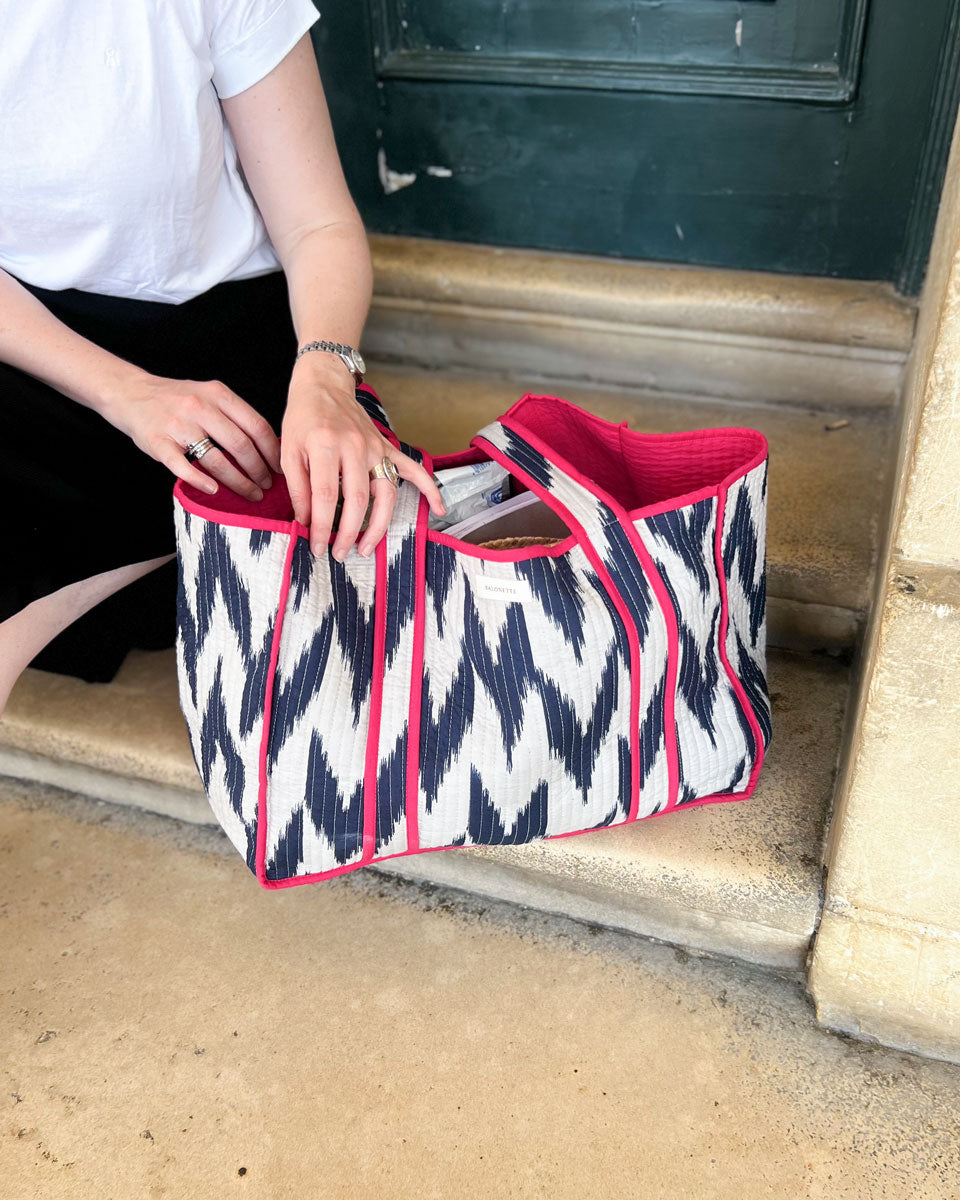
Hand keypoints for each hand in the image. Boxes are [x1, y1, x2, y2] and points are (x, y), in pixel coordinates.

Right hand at [102, 372, 280, 499]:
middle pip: (240, 445)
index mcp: (218, 394)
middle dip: (259, 470)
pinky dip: (201, 481)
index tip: (280, 468)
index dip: (272, 451)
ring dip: (238, 482)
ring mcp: (178, 425)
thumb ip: (234, 415)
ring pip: (216, 460)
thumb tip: (269, 447)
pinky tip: (214, 490)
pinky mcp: (158, 442)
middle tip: (267, 486)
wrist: (130, 393)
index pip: (256, 425)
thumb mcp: (209, 395)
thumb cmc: (177, 400)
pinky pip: (183, 467)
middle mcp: (200, 407)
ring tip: (251, 493)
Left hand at [282, 354, 443, 558]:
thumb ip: (297, 487)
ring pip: (385, 494)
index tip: (316, 546)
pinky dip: (428, 489)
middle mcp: (355, 447)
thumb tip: (307, 522)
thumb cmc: (303, 418)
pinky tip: (438, 509)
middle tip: (339, 554)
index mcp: (325, 446)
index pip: (326, 497)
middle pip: (358, 501)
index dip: (322, 527)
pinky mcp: (387, 447)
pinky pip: (413, 469)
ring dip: (378, 525)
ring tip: (367, 548)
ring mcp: (376, 447)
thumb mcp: (288, 450)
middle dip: (348, 534)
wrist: (324, 384)